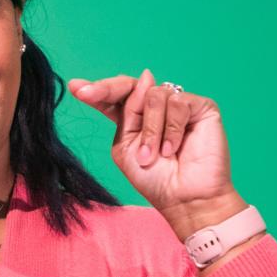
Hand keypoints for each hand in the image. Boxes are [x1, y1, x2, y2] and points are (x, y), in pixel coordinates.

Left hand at [66, 68, 236, 217]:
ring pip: (153, 96)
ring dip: (150, 130)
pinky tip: (172, 149)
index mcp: (134, 119)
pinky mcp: (202, 107)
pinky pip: (178, 103)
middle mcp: (156, 108)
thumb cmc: (155, 179)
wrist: (184, 198)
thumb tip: (145, 78)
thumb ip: (127, 114)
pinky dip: (171, 129)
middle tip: (88, 93)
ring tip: (154, 156)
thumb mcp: (126, 146)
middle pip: (131, 85)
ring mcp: (179, 105)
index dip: (96, 91)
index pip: (114, 98)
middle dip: (106, 89)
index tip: (74, 87)